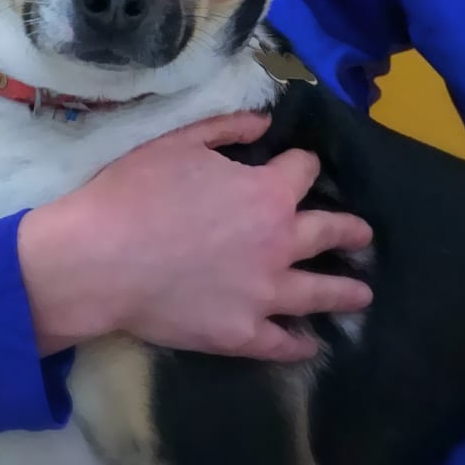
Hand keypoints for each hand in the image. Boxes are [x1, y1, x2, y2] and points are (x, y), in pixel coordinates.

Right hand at [18, 111, 373, 363]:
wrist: (101, 258)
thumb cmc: (137, 191)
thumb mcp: (180, 141)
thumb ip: (227, 129)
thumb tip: (264, 122)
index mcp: (267, 193)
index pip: (303, 170)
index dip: (301, 163)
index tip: (299, 164)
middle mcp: (279, 244)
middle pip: (328, 232)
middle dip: (349, 230)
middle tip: (363, 234)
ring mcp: (264, 294)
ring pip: (319, 293)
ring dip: (345, 291)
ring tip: (362, 294)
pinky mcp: (241, 333)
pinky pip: (282, 342)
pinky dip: (301, 342)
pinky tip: (311, 343)